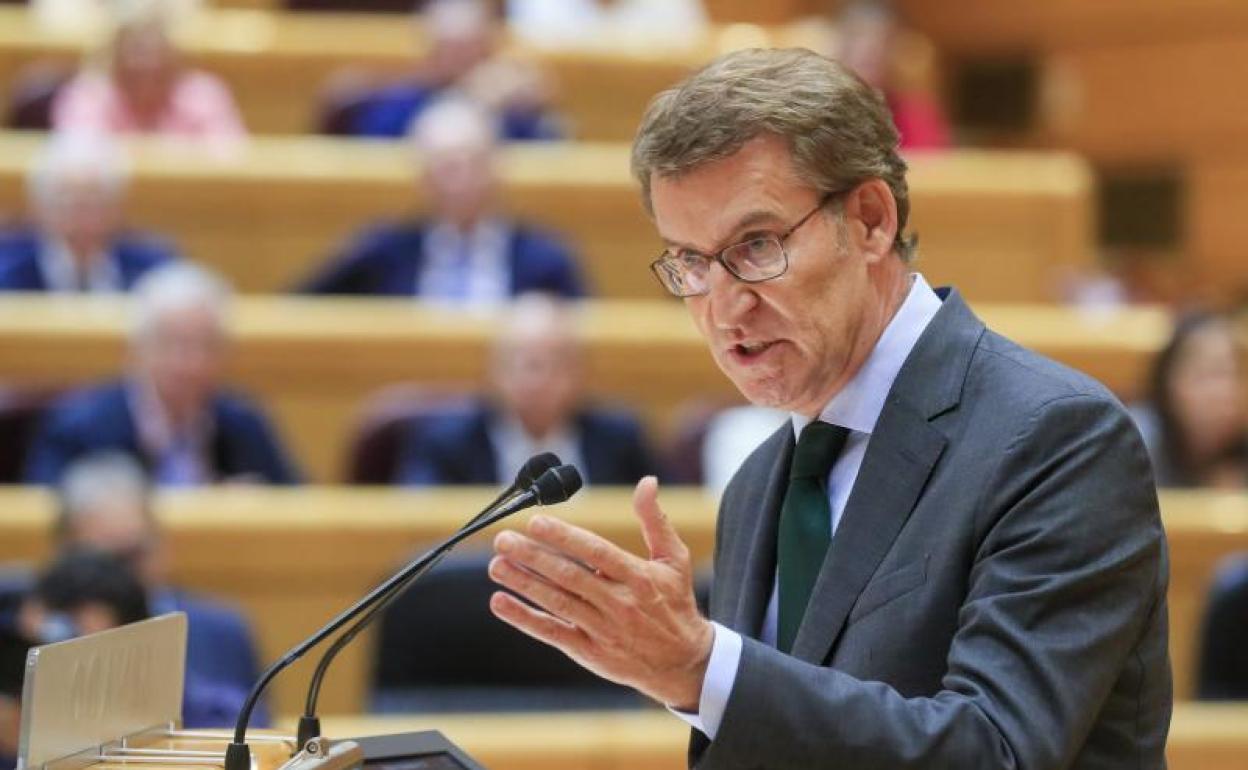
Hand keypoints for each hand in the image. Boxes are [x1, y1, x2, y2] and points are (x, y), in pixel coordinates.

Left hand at [488, 476, 713, 710]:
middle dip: (534, 557)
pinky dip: (524, 619)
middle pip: (570, 577)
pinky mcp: (590, 652)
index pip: (596, 553)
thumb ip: (655, 520)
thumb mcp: (674, 560)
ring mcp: (603, 630)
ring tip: (496, 565)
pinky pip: (552, 633)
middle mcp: (620, 604)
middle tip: (503, 540)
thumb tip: (647, 482)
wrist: (683, 663)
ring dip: (524, 584)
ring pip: (557, 604)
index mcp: (639, 577)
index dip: (565, 537)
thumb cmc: (675, 603)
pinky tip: (500, 602)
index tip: (536, 522)